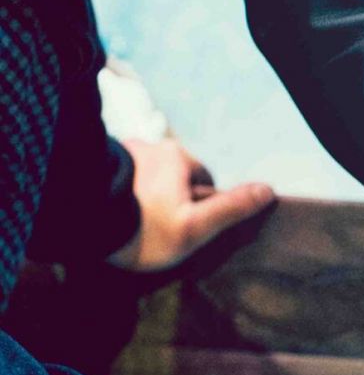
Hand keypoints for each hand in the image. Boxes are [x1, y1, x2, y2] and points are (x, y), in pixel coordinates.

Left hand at [106, 137, 274, 271]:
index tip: (185, 227)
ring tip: (134, 224)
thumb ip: (232, 208)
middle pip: (173, 176)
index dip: (200, 205)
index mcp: (177, 156)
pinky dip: (123, 193)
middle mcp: (149, 145)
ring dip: (145, 195)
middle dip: (172, 198)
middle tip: (158, 229)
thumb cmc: (147, 229)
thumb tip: (268, 190)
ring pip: (147, 176)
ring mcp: (120, 152)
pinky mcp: (96, 163)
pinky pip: (122, 177)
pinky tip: (117, 214)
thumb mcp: (197, 226)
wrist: (83, 223)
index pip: (202, 179)